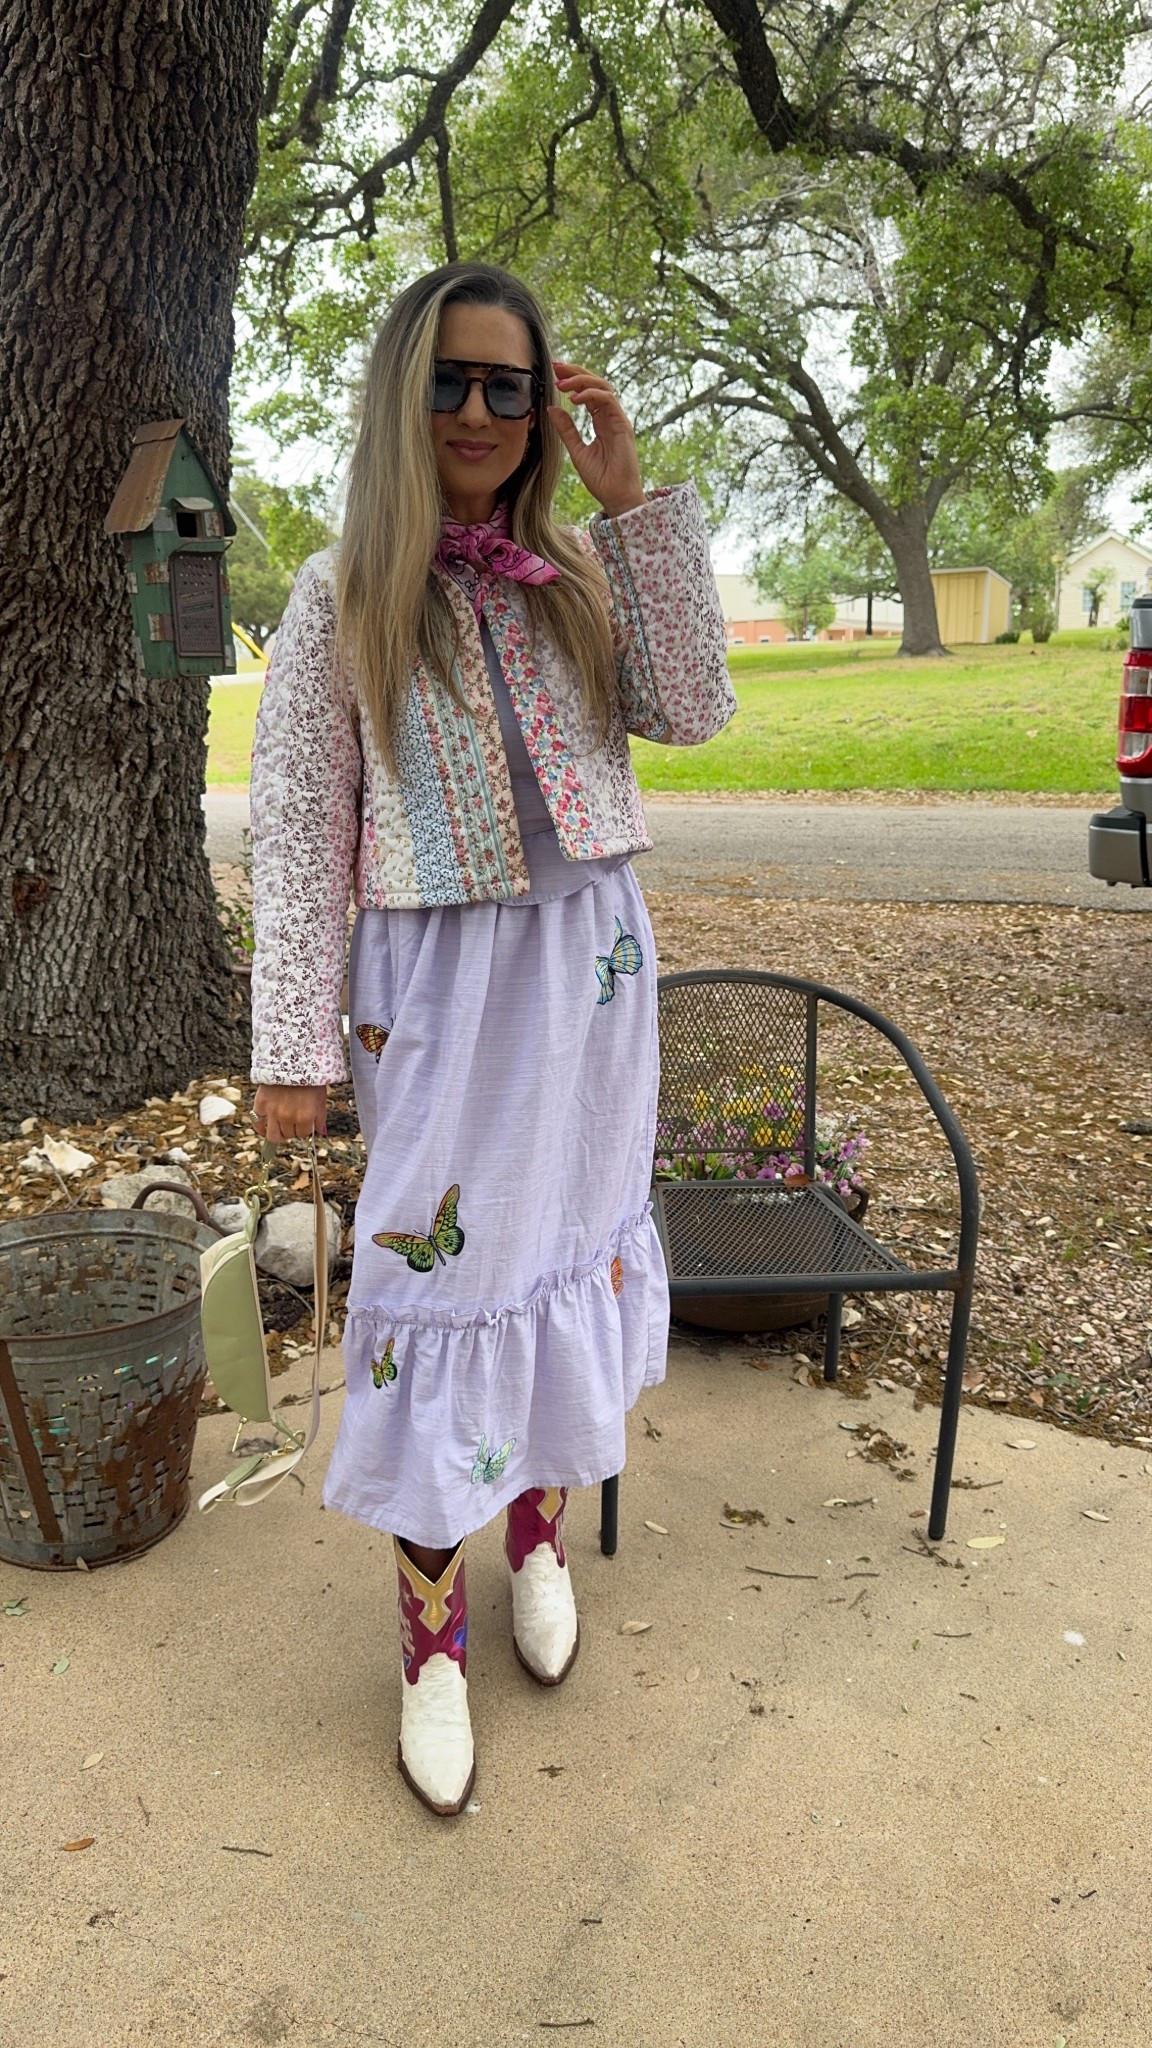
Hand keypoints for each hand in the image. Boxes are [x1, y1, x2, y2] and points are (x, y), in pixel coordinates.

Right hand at [252, 1083, 327, 1143]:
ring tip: (280, 1126)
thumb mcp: (320, 1099)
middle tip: (292, 1121)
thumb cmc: (309, 1079)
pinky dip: (261, 1127)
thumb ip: (320, 1118)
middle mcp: (288, 1117)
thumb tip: (321, 1133)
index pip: (303, 1134)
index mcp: (305, 1117)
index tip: (303, 1122)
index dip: (304, 1129)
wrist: (292, 1060)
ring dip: (278, 1133)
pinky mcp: (260, 1104)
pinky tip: (266, 1126)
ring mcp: (273, 1112)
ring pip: (272, 1136)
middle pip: (288, 1135)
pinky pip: (257, 1124)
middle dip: (291, 1130)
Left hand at [548, 361, 645, 518]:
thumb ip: (566, 429)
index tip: (554, 372)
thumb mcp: (576, 450)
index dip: (571, 379)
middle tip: (555, 366)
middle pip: (595, 383)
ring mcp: (618, 419)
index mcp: (600, 421)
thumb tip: (552, 408)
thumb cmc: (600, 478)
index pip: (587, 392)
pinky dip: (591, 395)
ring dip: (580, 381)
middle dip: (575, 372)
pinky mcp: (623, 424)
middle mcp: (610, 416)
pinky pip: (608, 400)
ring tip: (561, 383)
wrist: (616, 497)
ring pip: (602, 386)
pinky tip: (574, 400)